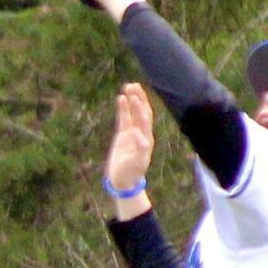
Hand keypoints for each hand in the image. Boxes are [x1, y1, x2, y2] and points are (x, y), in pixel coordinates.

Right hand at [106, 82, 153, 209]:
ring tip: (128, 86)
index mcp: (147, 139)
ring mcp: (132, 134)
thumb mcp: (137, 163)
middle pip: (142, 112)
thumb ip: (140, 149)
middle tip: (134, 85)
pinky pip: (124, 119)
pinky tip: (120, 98)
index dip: (141, 108)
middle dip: (139, 98)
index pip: (145, 119)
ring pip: (133, 113)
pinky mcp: (123, 136)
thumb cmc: (131, 173)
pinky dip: (123, 109)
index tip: (135, 97)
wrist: (123, 182)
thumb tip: (140, 136)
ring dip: (132, 100)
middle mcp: (141, 134)